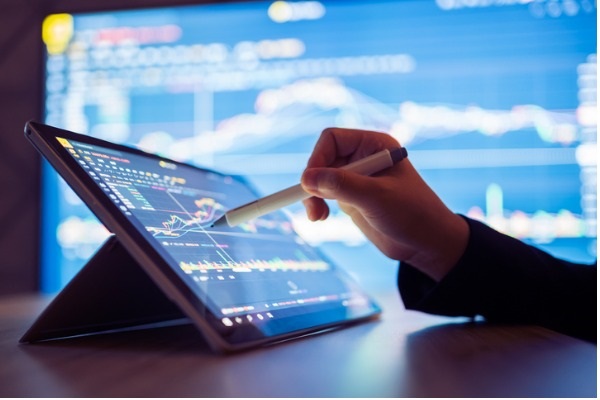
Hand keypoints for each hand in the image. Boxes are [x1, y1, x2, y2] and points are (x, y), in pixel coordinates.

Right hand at [300, 128, 468, 280]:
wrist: (427, 244)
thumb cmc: (412, 214)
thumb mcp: (376, 198)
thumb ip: (341, 185)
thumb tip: (306, 178)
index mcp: (374, 145)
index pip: (333, 139)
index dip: (318, 158)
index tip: (310, 182)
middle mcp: (363, 157)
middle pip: (322, 158)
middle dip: (313, 180)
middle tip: (312, 203)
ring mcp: (357, 178)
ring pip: (319, 177)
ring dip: (312, 195)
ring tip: (317, 216)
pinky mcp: (351, 197)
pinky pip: (324, 193)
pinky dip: (317, 204)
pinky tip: (320, 217)